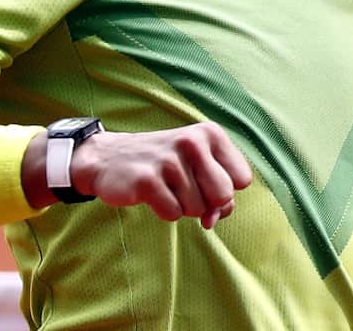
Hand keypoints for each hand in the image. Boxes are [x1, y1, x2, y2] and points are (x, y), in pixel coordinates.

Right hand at [70, 122, 252, 228]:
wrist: (109, 157)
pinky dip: (163, 210)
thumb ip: (220, 191)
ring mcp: (169, 160)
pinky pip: (173, 214)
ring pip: (197, 209)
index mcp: (210, 134)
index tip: (205, 185)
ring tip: (165, 186)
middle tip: (184, 189)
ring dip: (182, 206)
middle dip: (206, 203)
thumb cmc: (163, 165)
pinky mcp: (148, 180)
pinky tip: (151, 193)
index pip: (242, 179)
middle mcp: (192, 142)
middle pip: (223, 196)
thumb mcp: (198, 167)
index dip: (226, 192)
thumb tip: (215, 218)